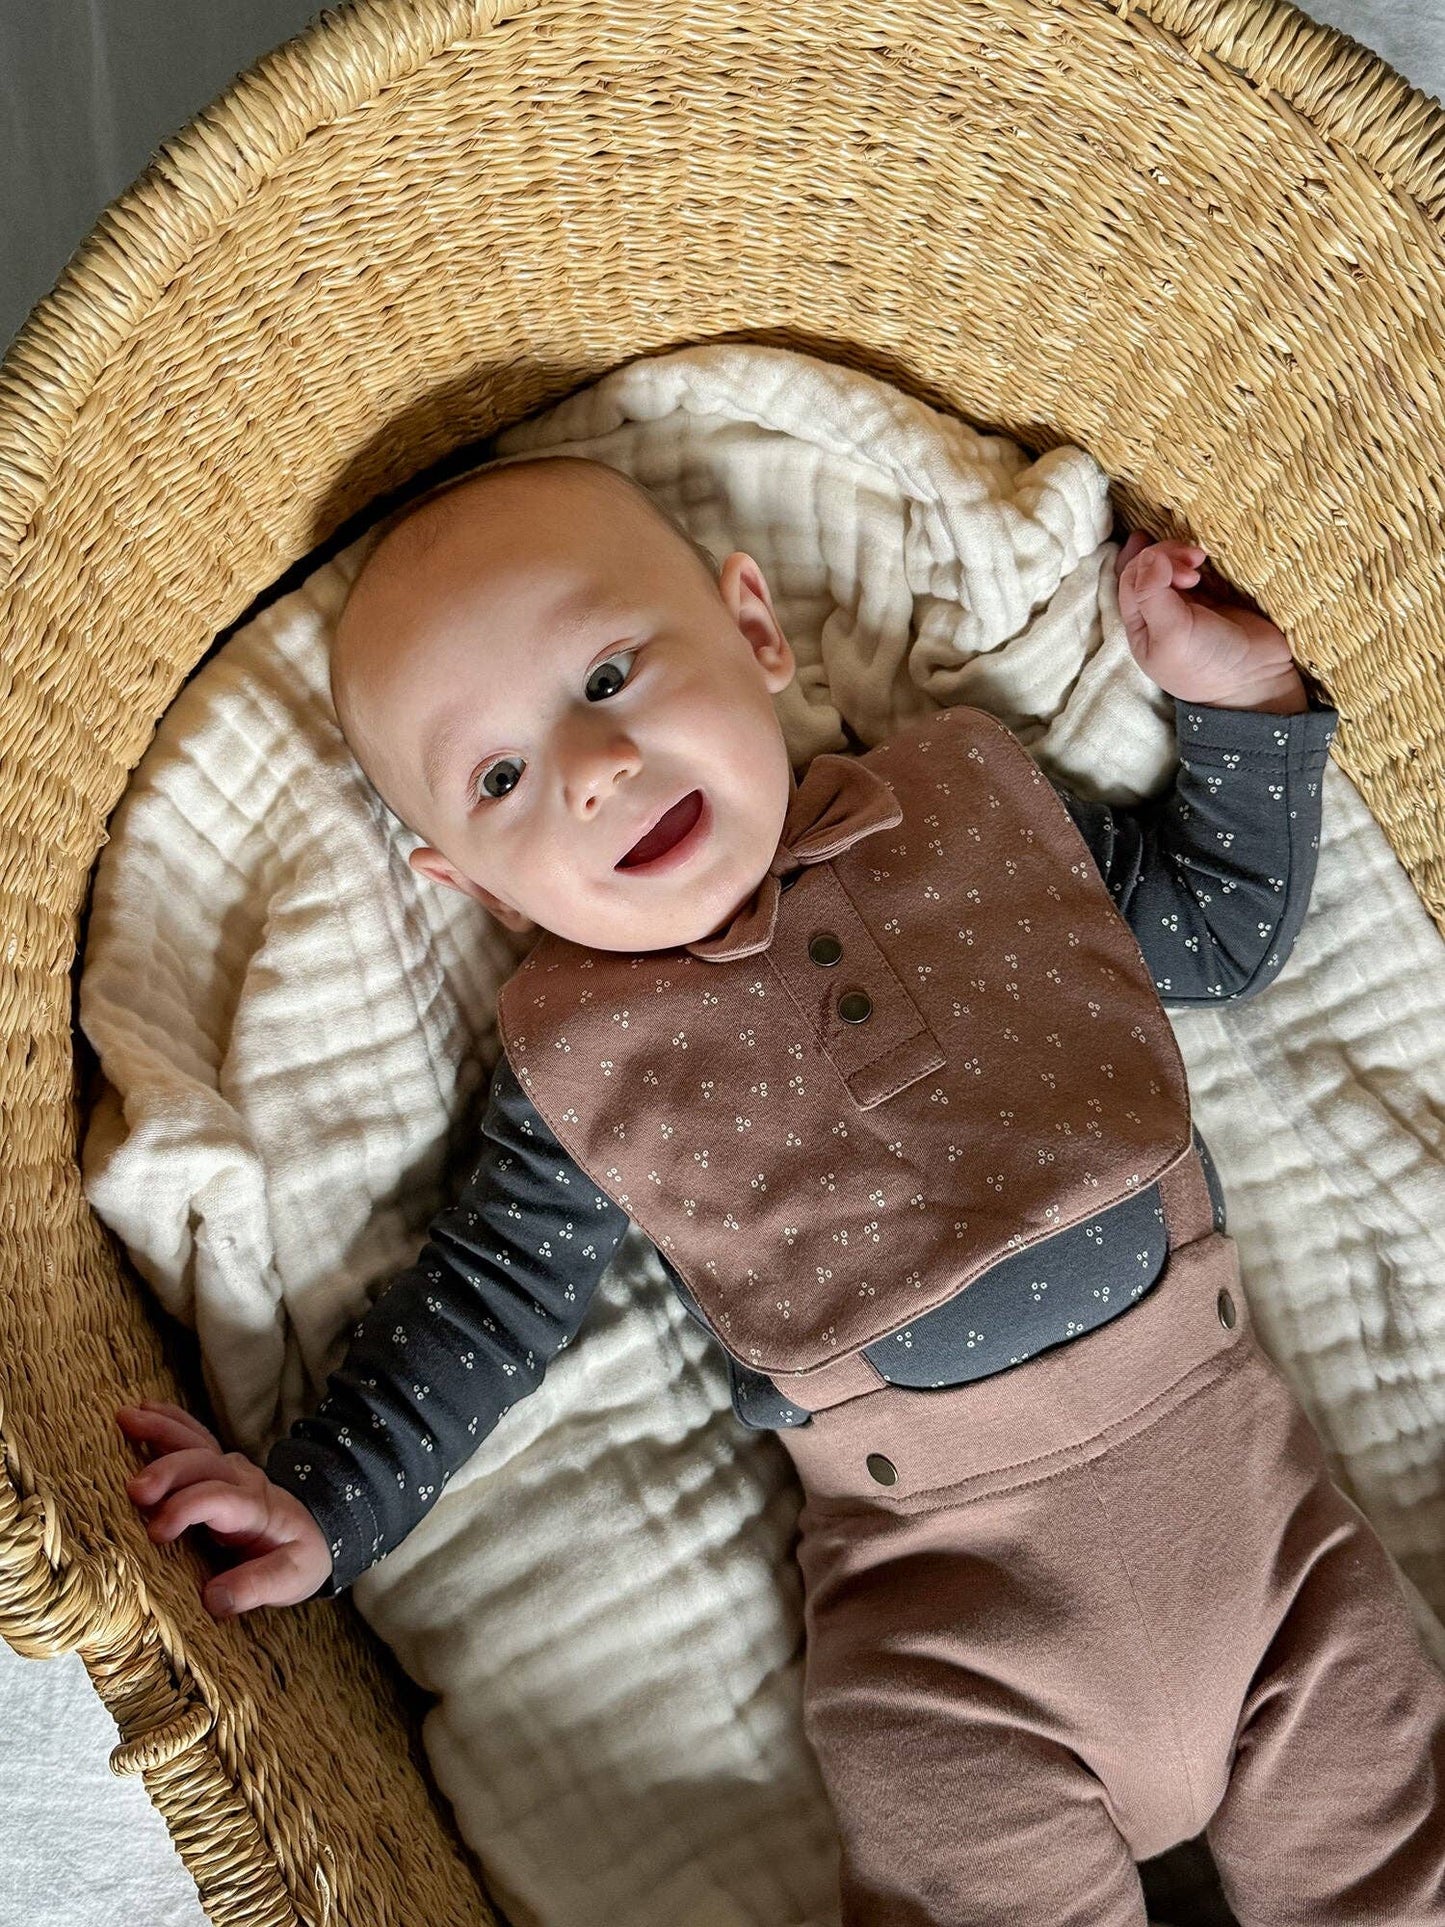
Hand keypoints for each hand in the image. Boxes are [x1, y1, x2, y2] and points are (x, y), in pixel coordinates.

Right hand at [117, 1401, 332, 1617]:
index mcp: (257, 1510)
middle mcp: (242, 1481)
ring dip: (161, 1430)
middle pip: (204, 1464)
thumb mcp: (291, 1578)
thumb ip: (256, 1587)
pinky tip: (141, 1410)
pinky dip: (168, 1422)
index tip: (157, 1532)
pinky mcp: (218, 1466)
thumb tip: (213, 1598)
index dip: (187, 1508)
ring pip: (196, 1442)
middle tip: (134, 1490)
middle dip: (168, 1471)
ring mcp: (230, 1469)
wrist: (315, 1530)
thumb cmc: (298, 1557)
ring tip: (125, 1419)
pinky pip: (193, 1437)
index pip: (220, 1499)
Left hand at [1114, 533, 1305, 712]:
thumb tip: (1149, 555)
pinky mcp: (1212, 598)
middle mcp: (1158, 613)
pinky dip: (1199, 562)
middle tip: (1194, 562)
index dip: (1150, 564)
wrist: (1256, 677)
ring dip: (1181, 555)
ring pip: (1171, 565)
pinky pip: (1196, 570)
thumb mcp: (1171, 633)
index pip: (1130, 579)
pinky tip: (1209, 563)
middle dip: (1167, 556)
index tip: (1182, 571)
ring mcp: (1185, 604)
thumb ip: (1153, 594)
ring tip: (1200, 559)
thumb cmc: (1206, 663)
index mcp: (1140, 626)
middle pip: (1149, 568)